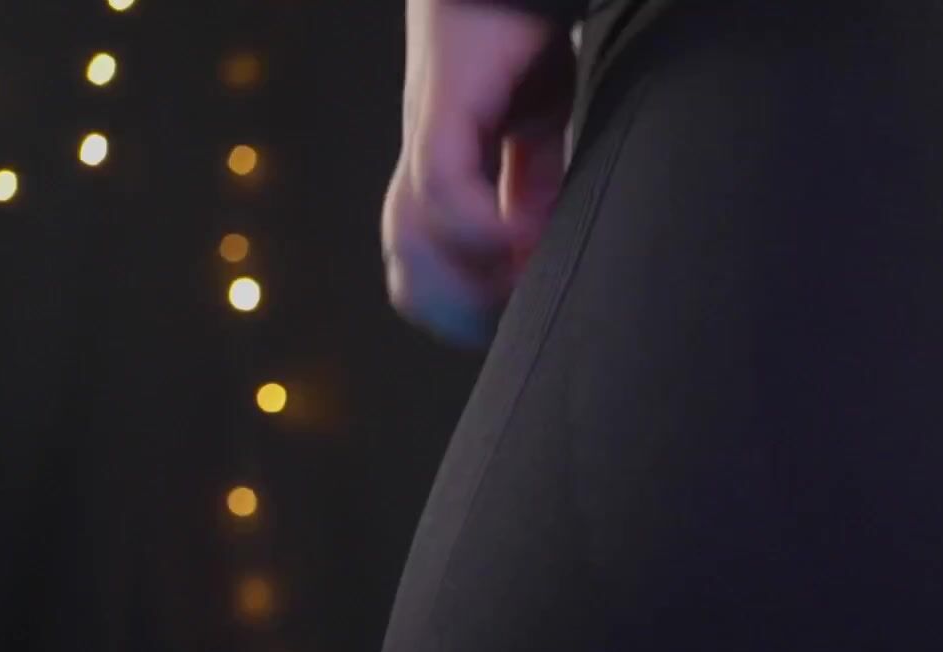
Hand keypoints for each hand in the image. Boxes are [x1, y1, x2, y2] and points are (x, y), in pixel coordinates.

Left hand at [382, 0, 577, 347]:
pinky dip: (475, 229)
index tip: (516, 324)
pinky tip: (519, 240)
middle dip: (460, 314)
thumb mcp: (536, 128)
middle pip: (406, 269)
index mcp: (442, 174)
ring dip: (467, 283)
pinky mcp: (447, 106)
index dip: (463, 311)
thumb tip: (532, 248)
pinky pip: (441, 187)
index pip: (423, 270)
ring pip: (410, 239)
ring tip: (520, 289)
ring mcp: (427, 135)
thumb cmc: (520, 36)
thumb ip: (531, 186)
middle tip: (515, 325)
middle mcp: (423, 161)